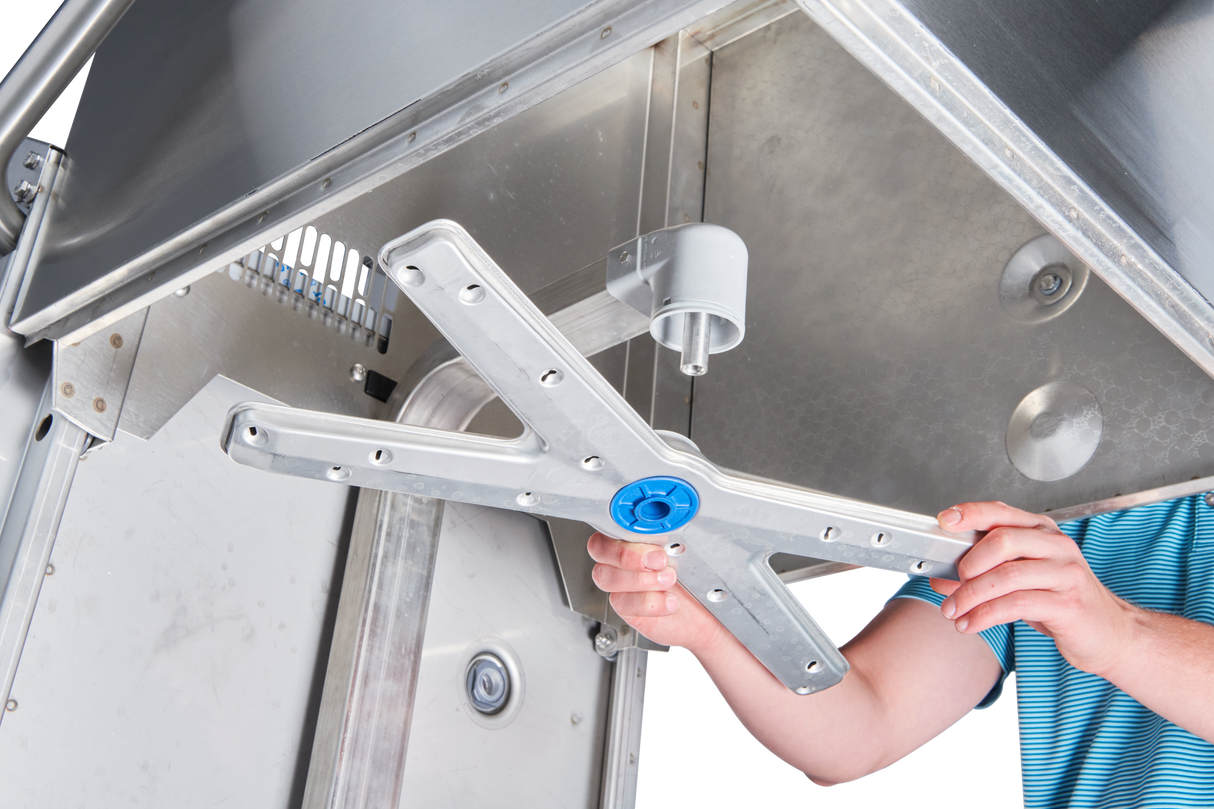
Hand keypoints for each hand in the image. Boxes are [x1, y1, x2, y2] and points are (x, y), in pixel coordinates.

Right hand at [587, 532, 723, 652]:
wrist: (706, 609)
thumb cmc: (697, 575)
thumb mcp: (692, 548)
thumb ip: (677, 533)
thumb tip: (675, 520)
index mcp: (636, 533)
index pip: (612, 521)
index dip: (623, 525)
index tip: (648, 531)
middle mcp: (623, 555)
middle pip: (599, 548)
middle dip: (627, 553)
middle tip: (659, 560)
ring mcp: (621, 582)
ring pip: (606, 576)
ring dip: (639, 579)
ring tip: (669, 580)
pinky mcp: (625, 606)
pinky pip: (622, 602)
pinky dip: (648, 602)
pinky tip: (669, 600)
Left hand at [929, 501, 1137, 675]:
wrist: (1109, 634)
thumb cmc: (1062, 602)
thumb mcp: (1020, 583)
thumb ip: (982, 575)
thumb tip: (941, 578)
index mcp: (1042, 532)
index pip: (1001, 512)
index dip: (970, 513)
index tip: (944, 521)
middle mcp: (1056, 546)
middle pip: (1002, 541)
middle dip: (968, 564)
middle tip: (952, 584)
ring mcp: (1066, 573)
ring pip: (1006, 575)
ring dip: (970, 596)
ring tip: (953, 611)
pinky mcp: (1068, 603)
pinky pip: (1017, 604)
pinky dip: (985, 614)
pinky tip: (971, 623)